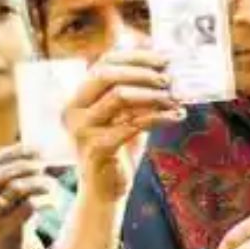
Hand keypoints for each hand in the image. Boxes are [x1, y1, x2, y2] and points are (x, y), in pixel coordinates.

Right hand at [0, 146, 53, 248]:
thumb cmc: (10, 223)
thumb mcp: (4, 197)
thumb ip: (8, 175)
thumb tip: (34, 147)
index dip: (10, 154)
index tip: (34, 148)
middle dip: (22, 166)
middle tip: (43, 166)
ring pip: (12, 190)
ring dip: (36, 183)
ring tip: (50, 184)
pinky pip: (25, 209)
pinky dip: (42, 202)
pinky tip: (52, 203)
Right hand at [62, 49, 184, 202]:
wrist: (106, 192)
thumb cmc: (119, 150)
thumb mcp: (126, 115)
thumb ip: (137, 91)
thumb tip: (164, 62)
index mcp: (78, 97)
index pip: (104, 62)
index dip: (136, 56)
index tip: (165, 58)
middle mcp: (73, 110)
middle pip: (107, 74)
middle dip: (143, 72)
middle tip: (170, 78)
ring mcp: (81, 129)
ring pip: (119, 96)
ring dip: (153, 94)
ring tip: (176, 98)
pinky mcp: (95, 148)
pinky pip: (131, 124)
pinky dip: (158, 117)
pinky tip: (176, 116)